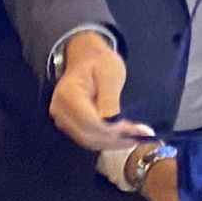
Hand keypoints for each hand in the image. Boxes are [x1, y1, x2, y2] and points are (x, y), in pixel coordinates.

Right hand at [49, 31, 150, 150]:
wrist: (86, 57)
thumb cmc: (99, 62)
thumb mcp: (110, 74)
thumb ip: (109, 99)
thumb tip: (113, 124)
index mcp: (68, 95)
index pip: (89, 122)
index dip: (113, 131)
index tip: (136, 131)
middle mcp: (60, 110)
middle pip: (88, 135)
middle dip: (116, 139)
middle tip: (141, 136)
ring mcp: (62, 119)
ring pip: (88, 140)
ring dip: (113, 143)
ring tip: (137, 138)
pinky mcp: (69, 124)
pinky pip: (88, 137)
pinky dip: (107, 140)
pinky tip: (125, 137)